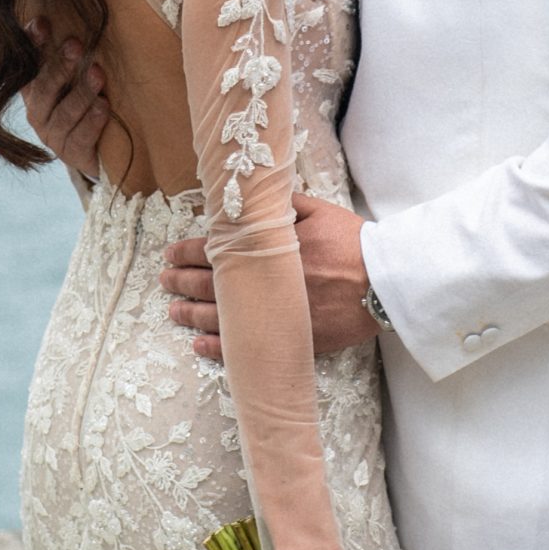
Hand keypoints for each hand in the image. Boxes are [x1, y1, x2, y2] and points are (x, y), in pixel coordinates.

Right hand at [19, 13, 107, 180]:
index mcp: (34, 90)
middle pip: (44, 88)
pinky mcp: (73, 154)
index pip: (29, 64)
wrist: (94, 152)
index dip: (33, 43)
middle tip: (76, 44)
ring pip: (64, 114)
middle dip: (60, 65)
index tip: (43, 22)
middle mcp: (38, 112)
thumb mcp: (73, 78)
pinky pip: (81, 138)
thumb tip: (80, 7)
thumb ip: (71, 53)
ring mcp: (53, 135)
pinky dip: (92, 122)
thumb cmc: (83, 104)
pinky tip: (103, 107)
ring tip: (98, 74)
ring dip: (81, 92)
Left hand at [165, 194, 379, 359]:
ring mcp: (274, 313)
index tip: (171, 253)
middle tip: (164, 281)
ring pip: (221, 316)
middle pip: (211, 283)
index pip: (215, 248)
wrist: (384, 281)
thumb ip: (285, 205)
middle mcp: (264, 282)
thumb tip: (257, 201)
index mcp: (267, 248)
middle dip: (182, 281)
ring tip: (173, 311)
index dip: (188, 251)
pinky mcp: (288, 339)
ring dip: (192, 314)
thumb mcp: (318, 211)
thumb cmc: (353, 242)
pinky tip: (200, 346)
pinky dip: (219, 348)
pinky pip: (245, 347)